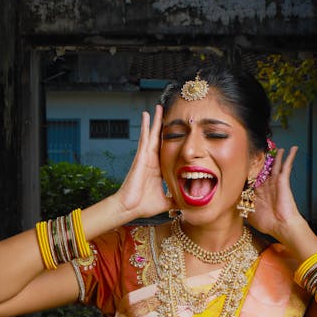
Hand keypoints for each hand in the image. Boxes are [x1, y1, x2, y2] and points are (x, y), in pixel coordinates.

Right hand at [114, 105, 168, 219]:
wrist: (130, 208)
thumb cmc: (143, 205)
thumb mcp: (166, 202)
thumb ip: (175, 200)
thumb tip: (186, 204)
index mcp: (159, 169)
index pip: (167, 152)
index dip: (173, 142)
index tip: (179, 132)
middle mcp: (152, 161)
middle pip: (159, 140)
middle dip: (163, 127)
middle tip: (167, 112)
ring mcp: (145, 157)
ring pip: (152, 135)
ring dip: (155, 121)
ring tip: (158, 108)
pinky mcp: (140, 157)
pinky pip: (144, 138)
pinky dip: (145, 126)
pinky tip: (146, 115)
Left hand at [249, 146, 304, 240]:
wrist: (280, 225)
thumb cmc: (266, 222)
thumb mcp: (247, 212)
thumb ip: (240, 204)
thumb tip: (229, 200)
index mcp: (258, 191)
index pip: (252, 177)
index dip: (249, 169)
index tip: (243, 160)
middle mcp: (266, 185)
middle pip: (264, 168)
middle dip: (262, 160)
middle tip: (260, 150)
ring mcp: (275, 182)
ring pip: (275, 165)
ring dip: (277, 156)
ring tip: (278, 148)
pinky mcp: (283, 180)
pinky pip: (287, 166)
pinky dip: (290, 157)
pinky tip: (293, 149)